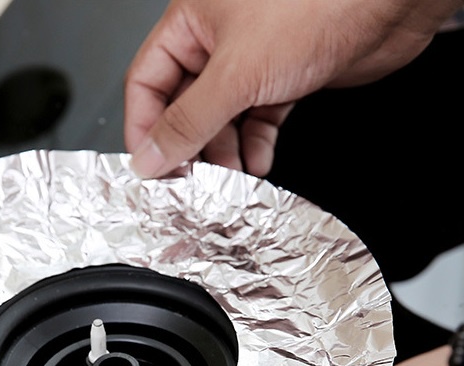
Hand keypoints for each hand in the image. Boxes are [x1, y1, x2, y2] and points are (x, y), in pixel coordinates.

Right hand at [124, 0, 460, 177]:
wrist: (388, 3)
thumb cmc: (318, 4)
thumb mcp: (235, 74)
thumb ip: (188, 121)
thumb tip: (149, 156)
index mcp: (192, 23)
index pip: (146, 82)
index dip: (143, 127)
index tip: (148, 167)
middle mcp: (217, 41)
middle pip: (184, 105)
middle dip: (188, 146)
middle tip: (188, 181)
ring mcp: (251, 60)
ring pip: (220, 117)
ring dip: (223, 152)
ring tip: (226, 179)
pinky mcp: (283, 77)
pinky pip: (256, 119)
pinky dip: (255, 144)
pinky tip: (258, 161)